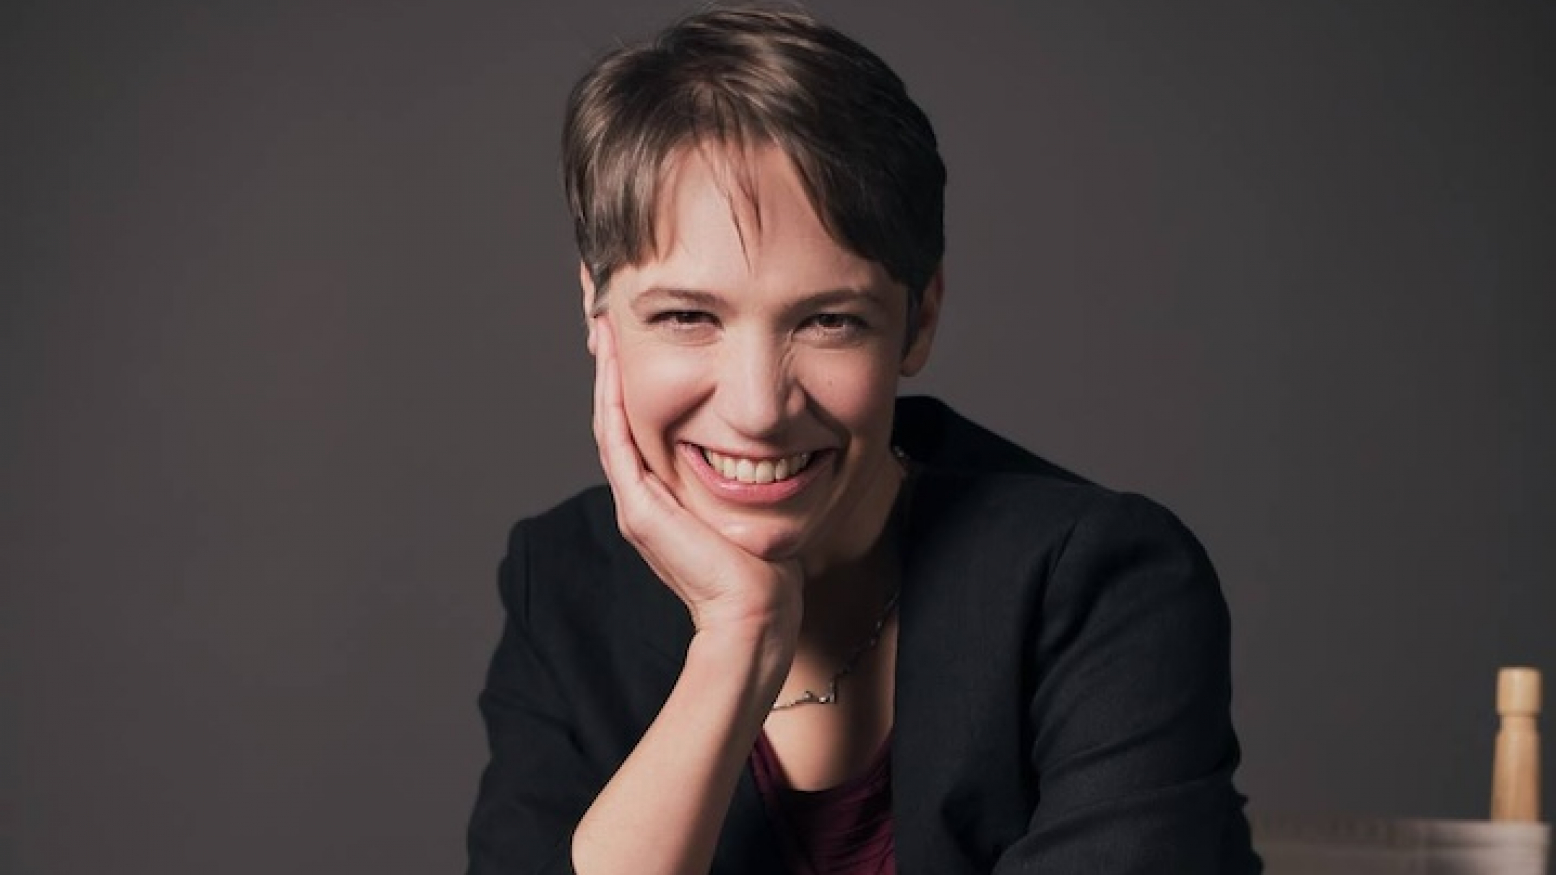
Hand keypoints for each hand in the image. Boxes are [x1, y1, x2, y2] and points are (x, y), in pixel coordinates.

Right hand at [591, 317, 803, 644]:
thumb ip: (750, 479)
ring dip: (607, 378)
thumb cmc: (767, 571)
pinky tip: (613, 367)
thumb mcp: (755, 509)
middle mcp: (644, 501)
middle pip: (619, 421)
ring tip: (606, 333)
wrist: (757, 615)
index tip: (641, 340)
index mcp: (665, 501)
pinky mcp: (640, 511)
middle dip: (615, 372)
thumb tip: (772, 445)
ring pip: (611, 425)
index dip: (637, 384)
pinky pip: (618, 443)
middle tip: (611, 323)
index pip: (642, 429)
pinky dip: (613, 404)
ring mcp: (638, 506)